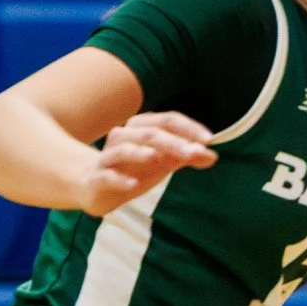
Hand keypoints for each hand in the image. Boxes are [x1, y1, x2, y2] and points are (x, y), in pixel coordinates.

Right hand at [80, 112, 215, 215]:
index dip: (189, 128)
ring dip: (141, 153)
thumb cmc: (133, 169)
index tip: (209, 140)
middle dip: (172, 142)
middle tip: (192, 153)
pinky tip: (132, 185)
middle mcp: (123, 137)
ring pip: (123, 149)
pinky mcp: (96, 177)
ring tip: (158, 159)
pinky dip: (118, 178)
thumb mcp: (163, 163)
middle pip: (149, 133)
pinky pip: (105, 174)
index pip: (168, 120)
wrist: (93, 185)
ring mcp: (108, 156)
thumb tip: (213, 155)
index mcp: (142, 129)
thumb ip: (186, 157)